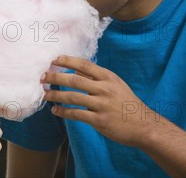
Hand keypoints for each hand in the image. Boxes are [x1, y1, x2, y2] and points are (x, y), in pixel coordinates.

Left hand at [42, 55, 158, 146]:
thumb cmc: (127, 103)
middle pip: (74, 80)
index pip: (84, 65)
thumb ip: (97, 78)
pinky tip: (55, 110)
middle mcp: (104, 89)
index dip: (68, 61)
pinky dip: (64, 112)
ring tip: (45, 94)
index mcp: (108, 77)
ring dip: (56, 95)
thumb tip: (75, 71)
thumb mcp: (116, 85)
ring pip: (73, 97)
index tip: (54, 60)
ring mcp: (101, 105)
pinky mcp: (99, 120)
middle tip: (42, 77)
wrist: (143, 125)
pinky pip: (76, 114)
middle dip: (56, 77)